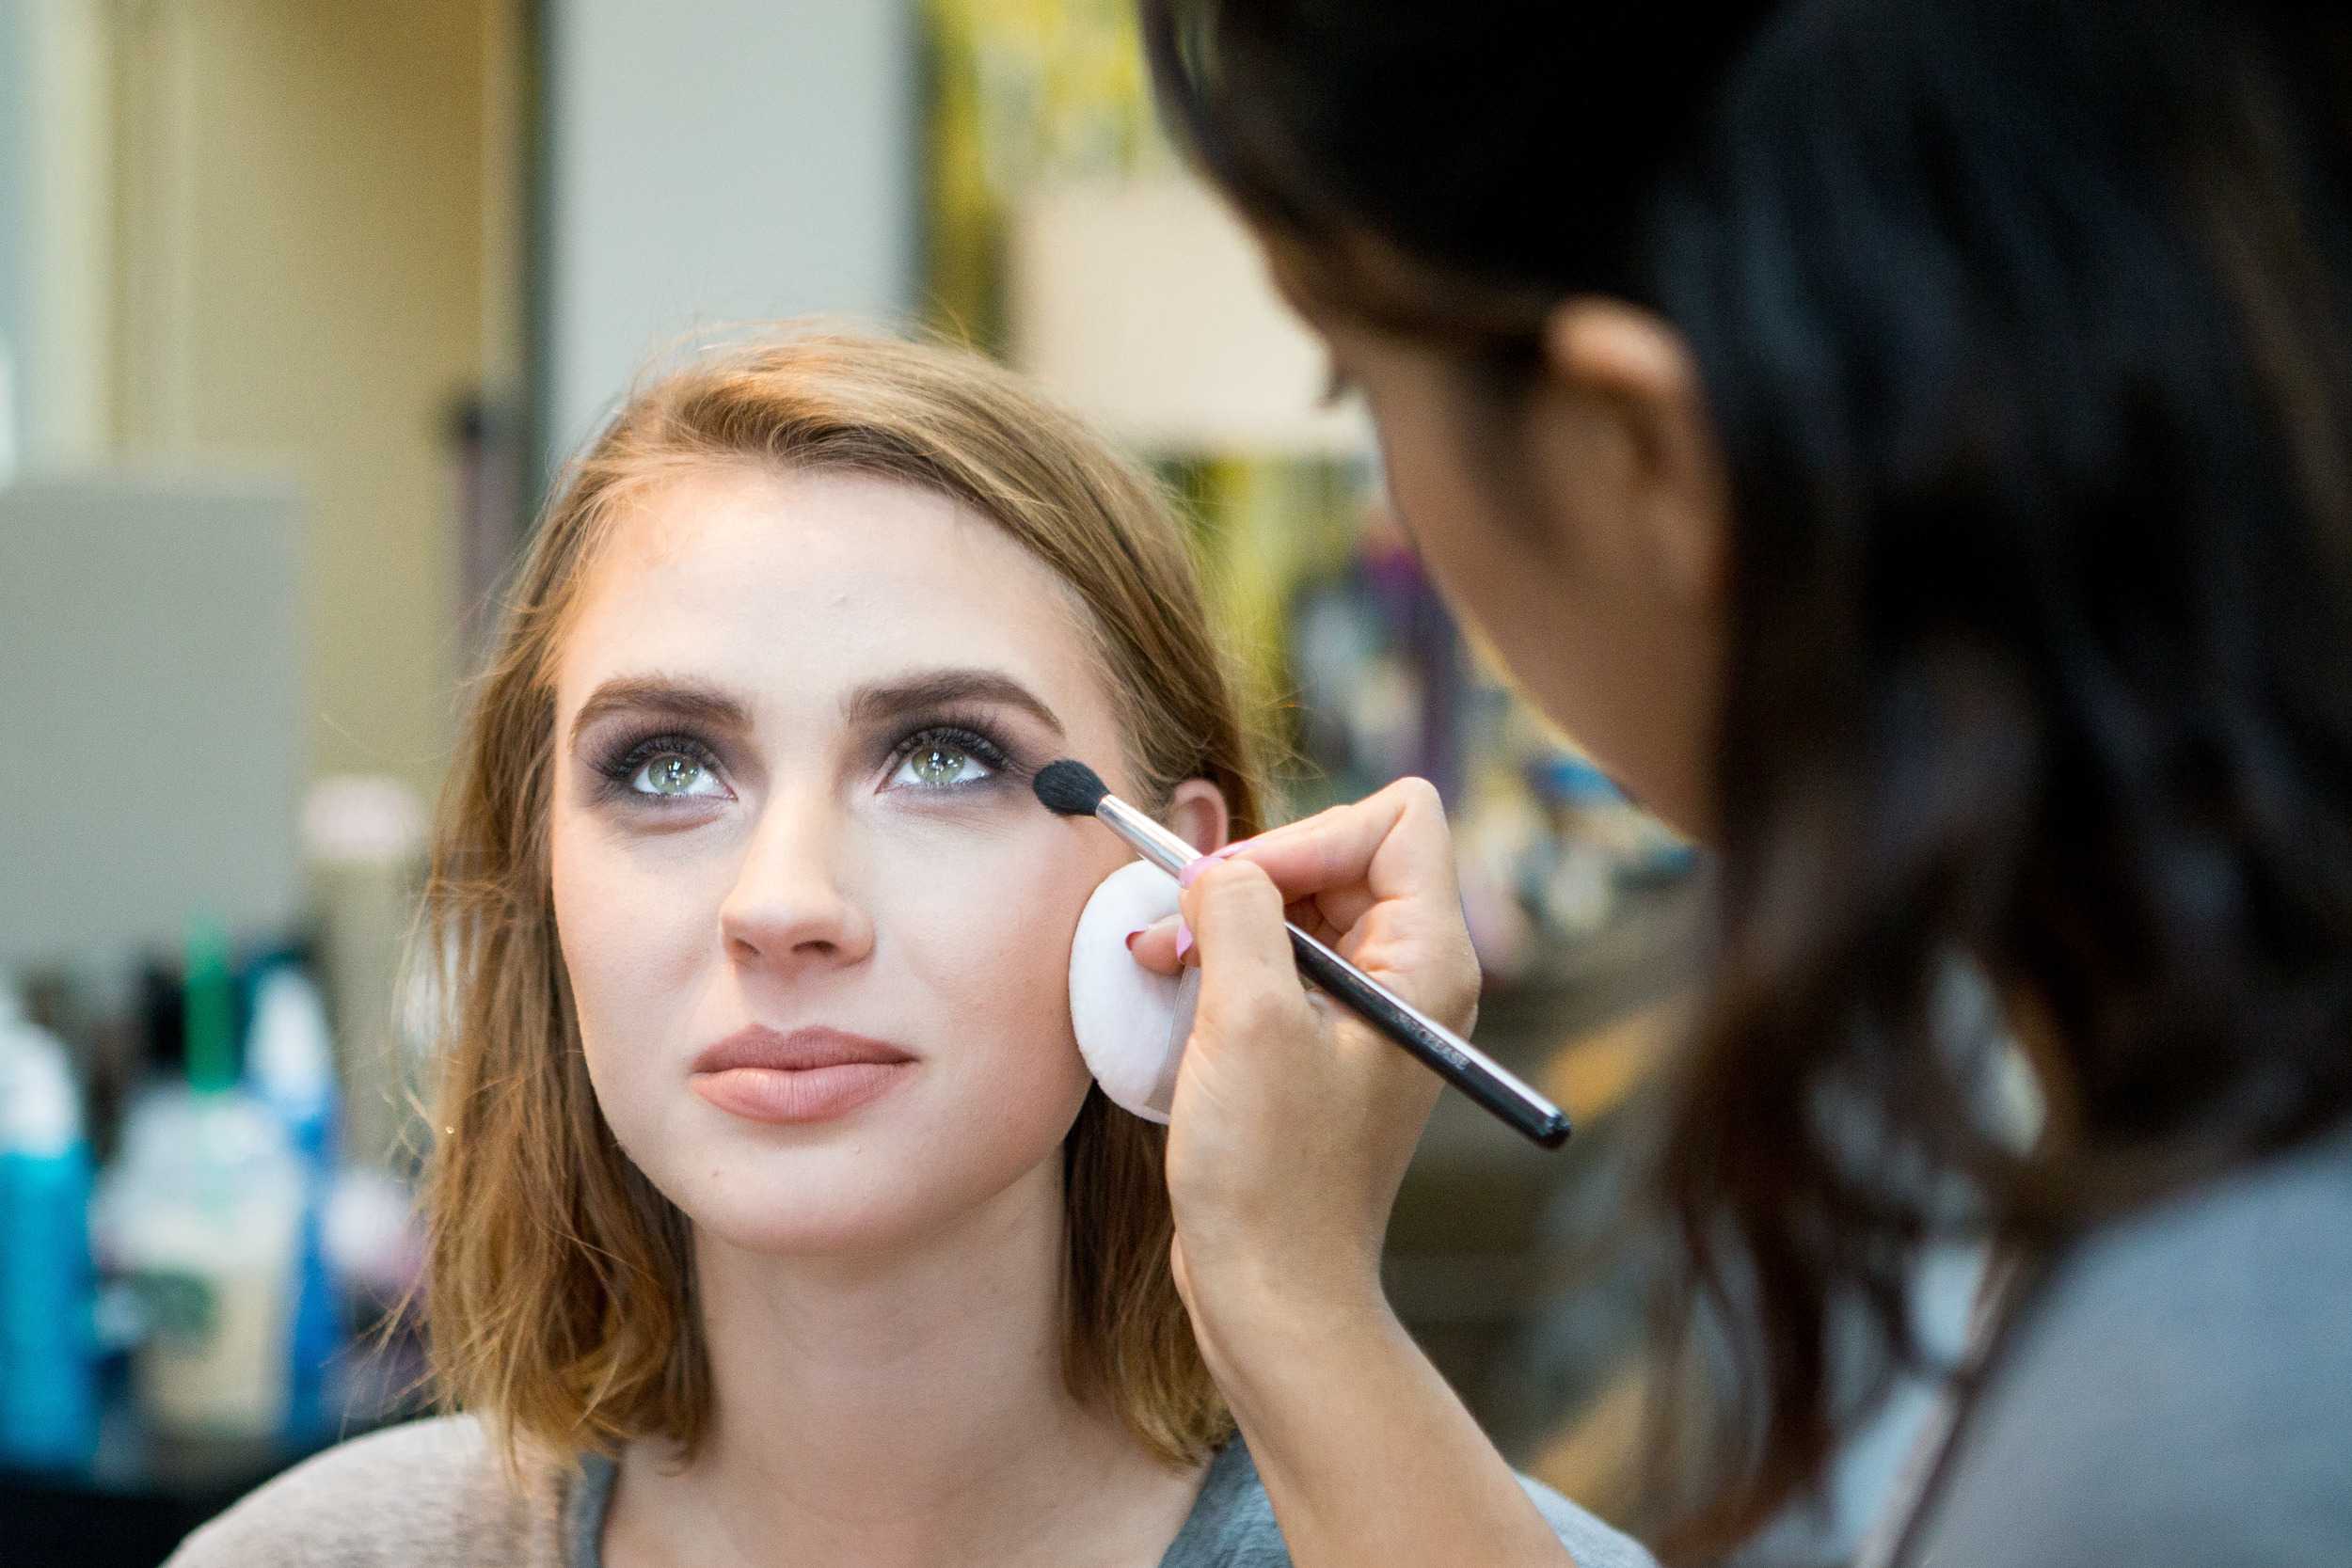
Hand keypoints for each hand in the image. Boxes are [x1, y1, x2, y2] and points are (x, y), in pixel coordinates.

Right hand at [1130, 777, 1480, 1319]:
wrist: (1274, 1292)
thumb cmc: (1274, 1173)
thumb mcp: (1248, 1020)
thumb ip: (1236, 911)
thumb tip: (1216, 866)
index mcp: (1428, 960)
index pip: (1397, 817)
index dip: (1307, 835)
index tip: (1236, 892)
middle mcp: (1411, 975)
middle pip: (1339, 853)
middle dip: (1250, 878)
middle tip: (1178, 928)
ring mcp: (1367, 1010)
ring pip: (1296, 904)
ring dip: (1221, 920)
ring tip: (1159, 958)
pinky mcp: (1321, 1042)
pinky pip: (1275, 959)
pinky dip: (1220, 961)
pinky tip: (1170, 988)